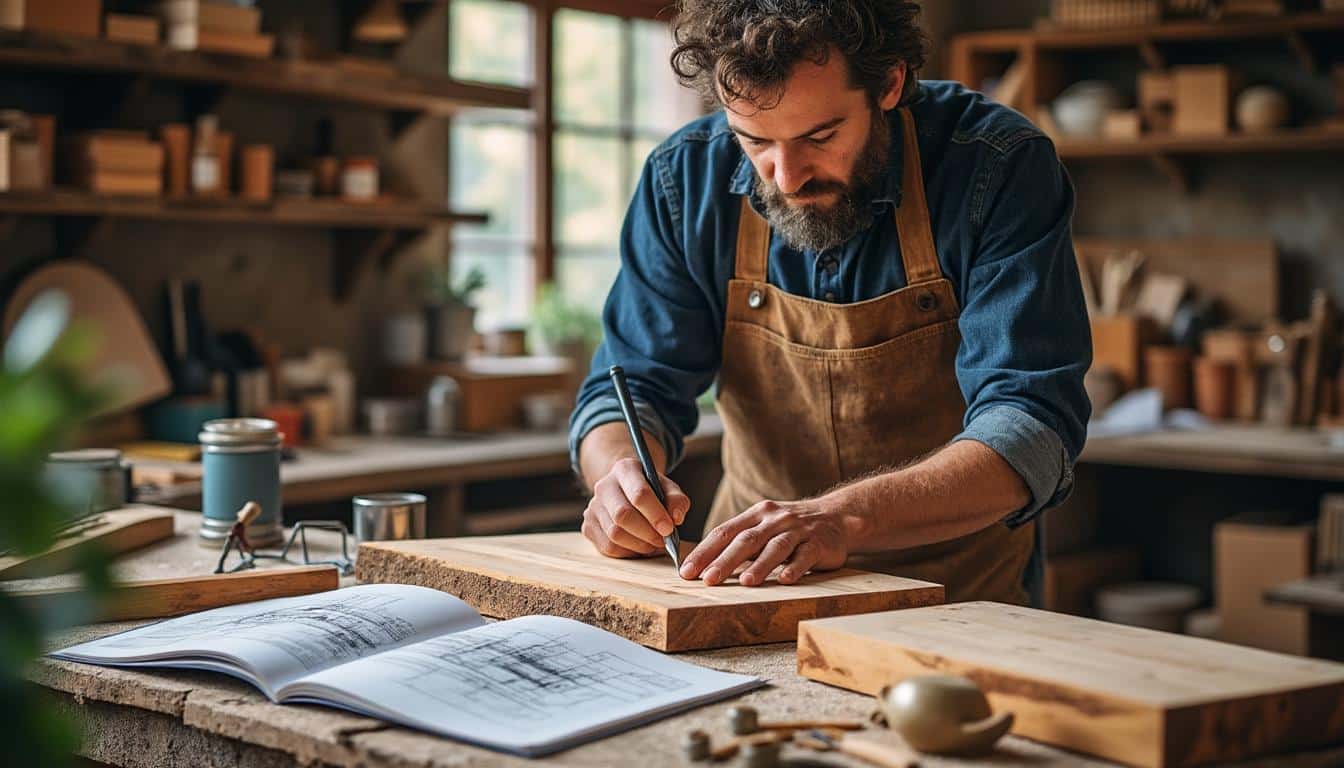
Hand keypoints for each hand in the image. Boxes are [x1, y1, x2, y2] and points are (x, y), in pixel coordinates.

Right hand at [582, 457, 690, 558]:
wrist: (626, 491)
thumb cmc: (651, 491)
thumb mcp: (668, 488)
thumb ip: (677, 500)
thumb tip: (676, 518)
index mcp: (625, 469)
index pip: (639, 494)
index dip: (655, 514)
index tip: (669, 528)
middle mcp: (604, 486)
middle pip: (623, 515)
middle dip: (647, 533)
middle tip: (663, 541)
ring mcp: (593, 507)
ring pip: (615, 534)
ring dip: (639, 545)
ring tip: (654, 544)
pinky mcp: (588, 526)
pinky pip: (608, 547)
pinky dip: (628, 552)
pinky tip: (640, 547)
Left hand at [679, 499, 847, 585]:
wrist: (837, 516)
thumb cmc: (791, 527)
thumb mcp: (764, 526)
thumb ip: (740, 541)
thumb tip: (705, 564)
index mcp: (756, 514)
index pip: (725, 532)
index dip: (704, 551)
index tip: (687, 571)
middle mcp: (775, 519)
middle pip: (746, 540)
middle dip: (725, 560)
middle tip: (707, 580)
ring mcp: (798, 530)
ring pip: (775, 547)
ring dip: (760, 565)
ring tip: (745, 582)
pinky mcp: (819, 543)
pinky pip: (805, 556)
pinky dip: (794, 567)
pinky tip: (784, 580)